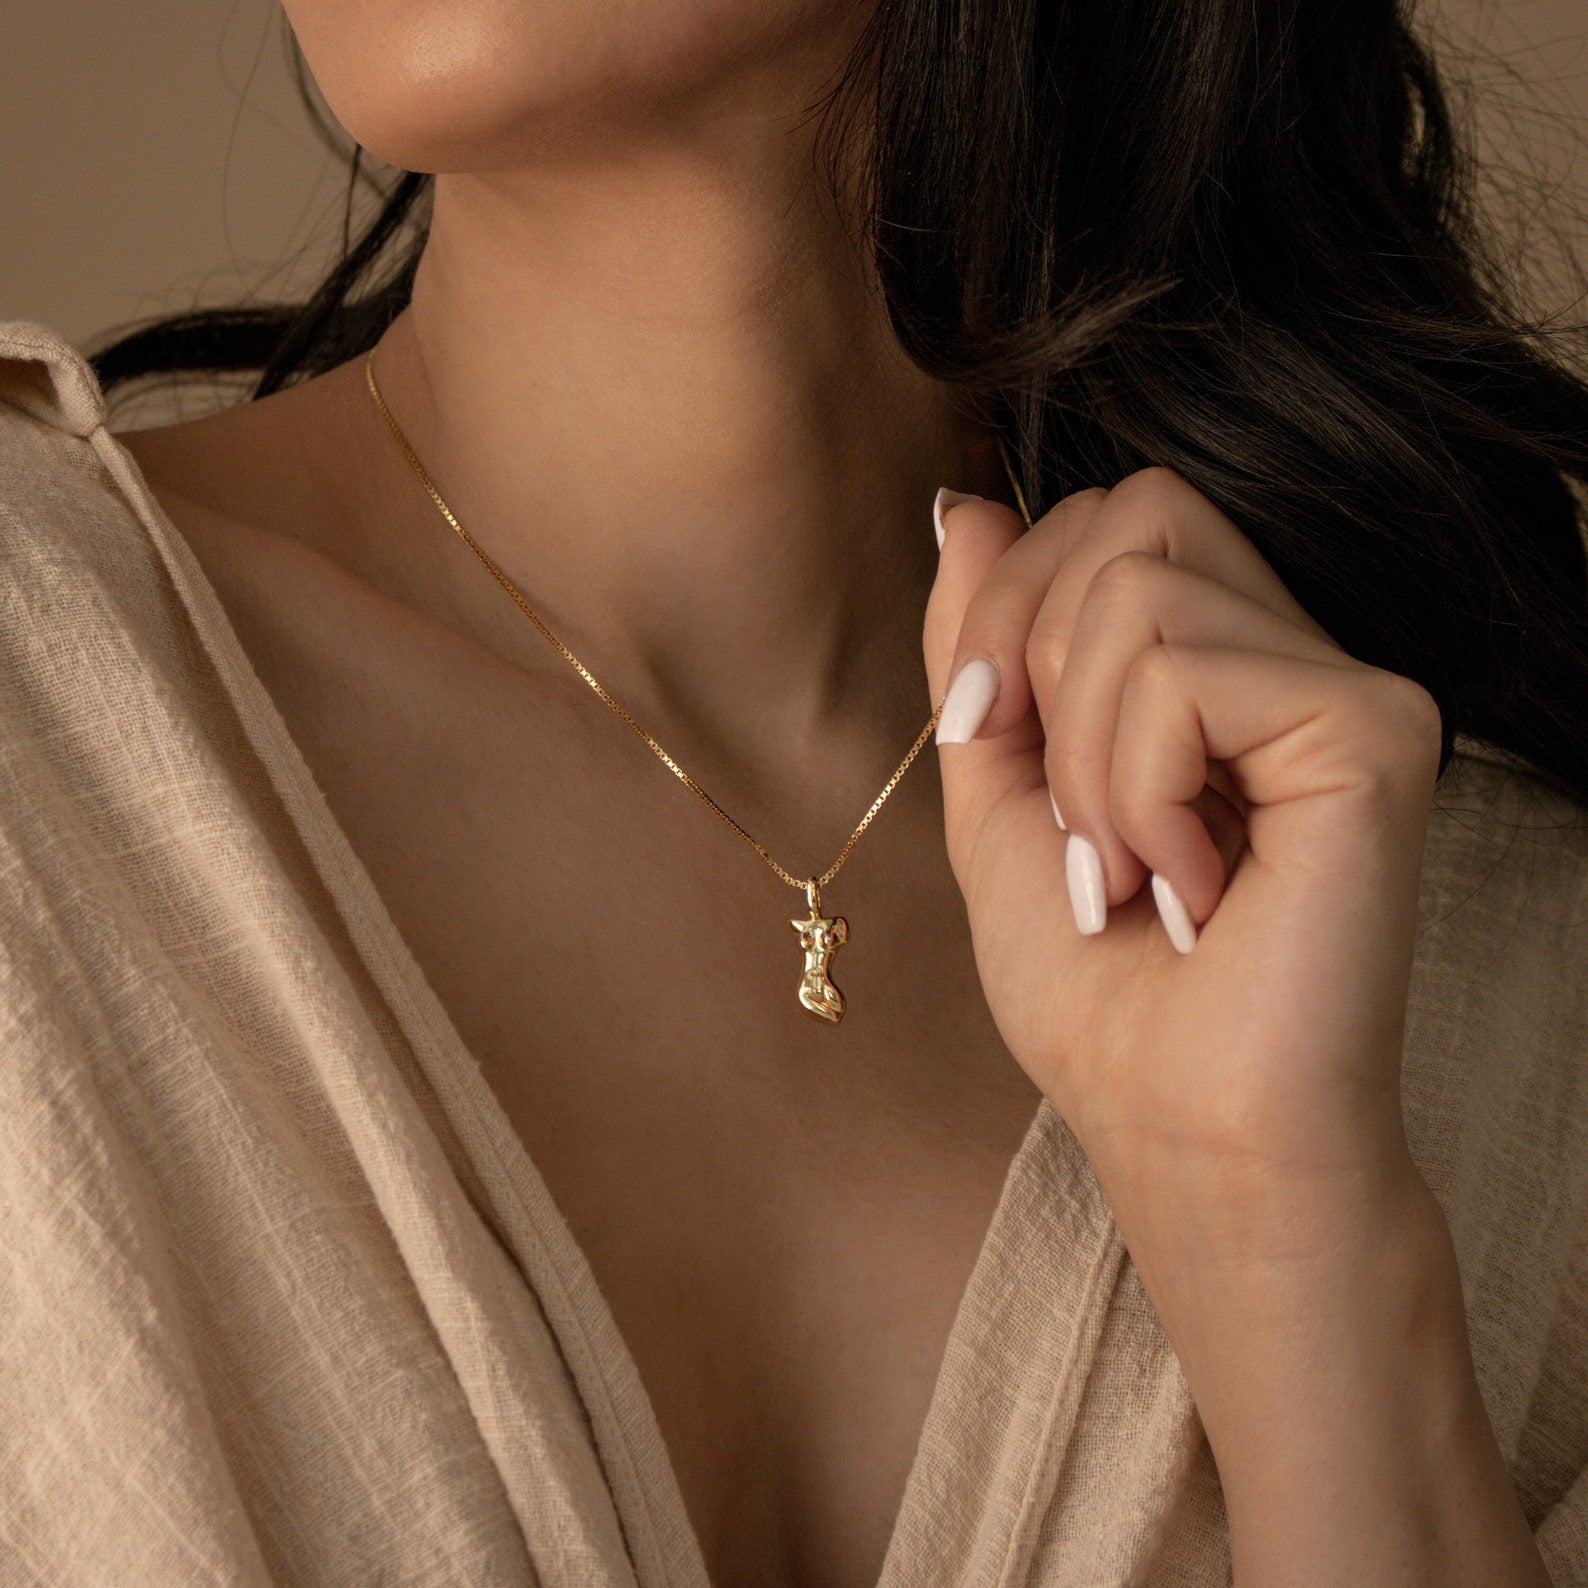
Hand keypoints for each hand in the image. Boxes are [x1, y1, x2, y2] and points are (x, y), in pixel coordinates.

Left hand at [926, 468, 1553, 1584]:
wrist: (1179, 1126)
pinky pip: (1184, 672)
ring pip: (1137, 588)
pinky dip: (1136, 789)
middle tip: (1075, 822)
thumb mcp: (998, 795)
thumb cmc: (1099, 988)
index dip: (1011, 610)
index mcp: (1216, 660)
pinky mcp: (1374, 730)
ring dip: (1084, 758)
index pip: (1107, 516)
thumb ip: (984, 648)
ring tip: (1131, 868)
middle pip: (1128, 512)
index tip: (995, 742)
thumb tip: (964, 503)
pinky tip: (1192, 885)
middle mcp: (1295, 651)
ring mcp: (1345, 684)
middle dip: (1036, 663)